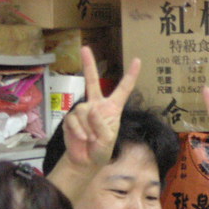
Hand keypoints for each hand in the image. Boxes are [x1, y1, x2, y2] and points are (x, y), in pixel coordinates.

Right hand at [60, 46, 140, 176]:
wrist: (85, 161)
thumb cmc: (101, 150)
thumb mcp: (108, 139)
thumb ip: (101, 124)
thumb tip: (90, 109)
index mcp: (112, 108)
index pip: (123, 89)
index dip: (131, 76)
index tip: (137, 60)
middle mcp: (97, 105)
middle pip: (92, 82)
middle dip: (88, 65)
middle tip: (84, 48)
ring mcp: (83, 111)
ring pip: (82, 110)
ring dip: (87, 127)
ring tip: (91, 139)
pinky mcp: (71, 118)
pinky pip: (73, 120)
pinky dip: (78, 131)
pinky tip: (82, 139)